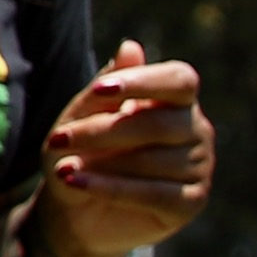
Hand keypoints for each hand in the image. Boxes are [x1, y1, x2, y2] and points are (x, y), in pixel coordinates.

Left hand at [27, 38, 213, 256]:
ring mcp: (199, 167)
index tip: (101, 90)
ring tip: (62, 168)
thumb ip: (104, 89)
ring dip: (102, 163)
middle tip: (58, 139)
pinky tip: (75, 183)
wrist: (73, 209)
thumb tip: (130, 47)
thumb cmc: (79, 152)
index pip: (180, 79)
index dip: (144, 82)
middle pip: (161, 122)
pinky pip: (153, 192)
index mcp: (175, 100)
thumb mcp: (80, 118)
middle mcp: (195, 130)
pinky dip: (110, 187)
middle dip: (104, 130)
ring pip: (156, 160)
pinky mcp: (190, 202)